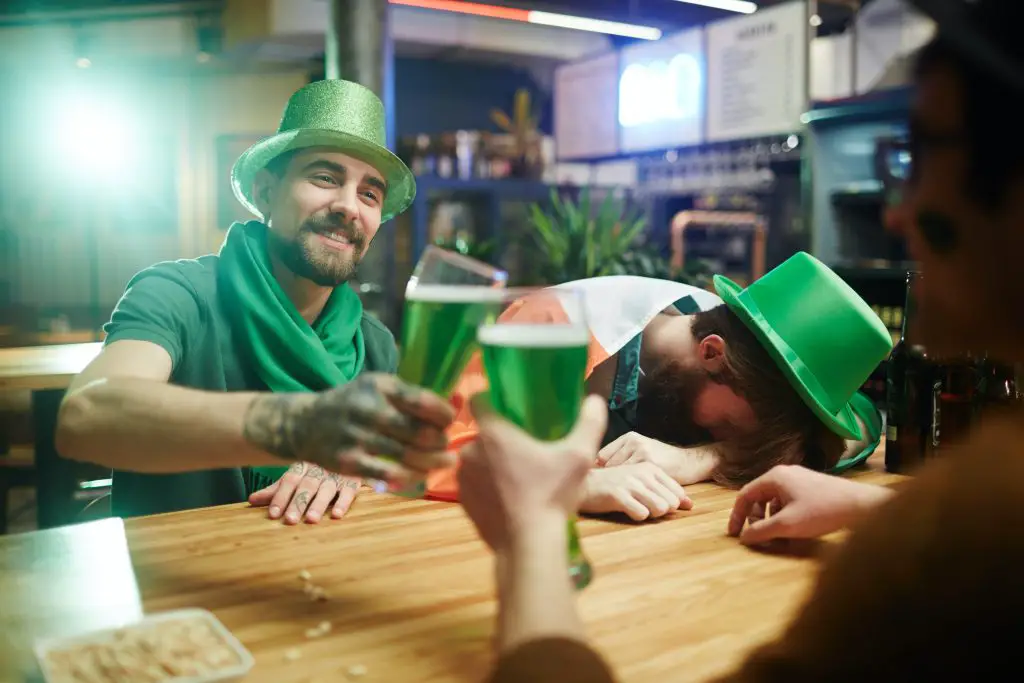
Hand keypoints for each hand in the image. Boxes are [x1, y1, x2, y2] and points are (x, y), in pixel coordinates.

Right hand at [242, 373, 455, 485]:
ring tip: (445, 463)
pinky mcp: (349, 461)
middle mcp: (369, 408)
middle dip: (441, 442)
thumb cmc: (353, 404)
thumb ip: (408, 396)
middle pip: (421, 432)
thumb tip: (453, 407)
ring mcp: (358, 436)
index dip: (444, 415)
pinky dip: (410, 477)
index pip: (423, 401)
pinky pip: (390, 474)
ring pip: (409, 455)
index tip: (450, 422)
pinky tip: (419, 476)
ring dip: (433, 463)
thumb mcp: (376, 387)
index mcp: (380, 386)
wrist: (304, 424)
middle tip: (448, 447)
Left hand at [249, 462, 362, 523]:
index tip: (273, 514)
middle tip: (290, 520)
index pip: (289, 480)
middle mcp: (318, 469)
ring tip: (311, 519)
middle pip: (306, 486)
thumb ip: (276, 489)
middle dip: (297, 503)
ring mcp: (336, 474)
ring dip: (318, 504)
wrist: (348, 450)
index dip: (280, 497)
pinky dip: (343, 502)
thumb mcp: (296, 477)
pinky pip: (349, 491)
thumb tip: (251, 500)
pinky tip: (337, 515)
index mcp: (302, 466)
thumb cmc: (317, 471)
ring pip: (326, 489)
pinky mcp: (353, 480)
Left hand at [458, 394, 607, 553]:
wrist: (529, 545)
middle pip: (483, 434)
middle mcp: (470, 451)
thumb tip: (595, 399)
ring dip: (491, 463)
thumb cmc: (552, 494)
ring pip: (477, 460)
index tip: (510, 409)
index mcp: (492, 433)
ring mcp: (462, 478)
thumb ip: (589, 423)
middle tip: (525, 449)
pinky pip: (474, 484)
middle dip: (500, 438)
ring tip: (518, 476)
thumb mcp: (580, 456)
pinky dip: (486, 486)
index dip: (493, 401)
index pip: (479, 401)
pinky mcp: (462, 502)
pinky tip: (508, 497)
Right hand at [579, 462, 692, 520]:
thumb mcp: (641, 482)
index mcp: (650, 467)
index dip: (670, 504)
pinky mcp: (618, 494)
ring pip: (660, 508)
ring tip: (635, 508)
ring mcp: (630, 482)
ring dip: (650, 514)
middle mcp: (642, 472)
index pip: (677, 492)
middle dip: (661, 511)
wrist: (583, 485)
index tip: (653, 503)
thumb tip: (690, 505)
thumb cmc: (613, 485)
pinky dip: (636, 516)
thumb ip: (665, 491)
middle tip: (642, 506)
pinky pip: (641, 514)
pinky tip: (625, 510)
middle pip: (671, 503)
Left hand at [597, 431, 718, 483]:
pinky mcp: (650, 463)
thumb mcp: (641, 453)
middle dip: (607, 480)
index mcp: (629, 438)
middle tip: (607, 492)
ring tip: (617, 495)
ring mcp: (642, 451)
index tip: (601, 484)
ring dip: (617, 486)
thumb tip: (594, 467)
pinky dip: (629, 490)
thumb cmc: (664, 461)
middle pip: (607, 465)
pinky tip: (630, 496)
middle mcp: (634, 441)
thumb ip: (622, 457)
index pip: (602, 456)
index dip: (600, 472)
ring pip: (618, 473)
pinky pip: (632, 480)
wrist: (691, 462)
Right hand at [727, 465, 893, 545]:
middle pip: (759, 497)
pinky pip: (789, 501)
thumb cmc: (822, 511)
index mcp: (774, 477)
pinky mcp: (812, 487)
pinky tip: (794, 530)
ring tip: (778, 537)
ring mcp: (799, 479)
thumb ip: (762, 531)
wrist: (861, 505)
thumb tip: (744, 537)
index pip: (745, 495)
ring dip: (771, 519)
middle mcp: (785, 474)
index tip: (734, 534)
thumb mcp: (787, 525)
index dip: (737, 515)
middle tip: (759, 537)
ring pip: (775, 500)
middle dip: (756, 519)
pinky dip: (785, 516)